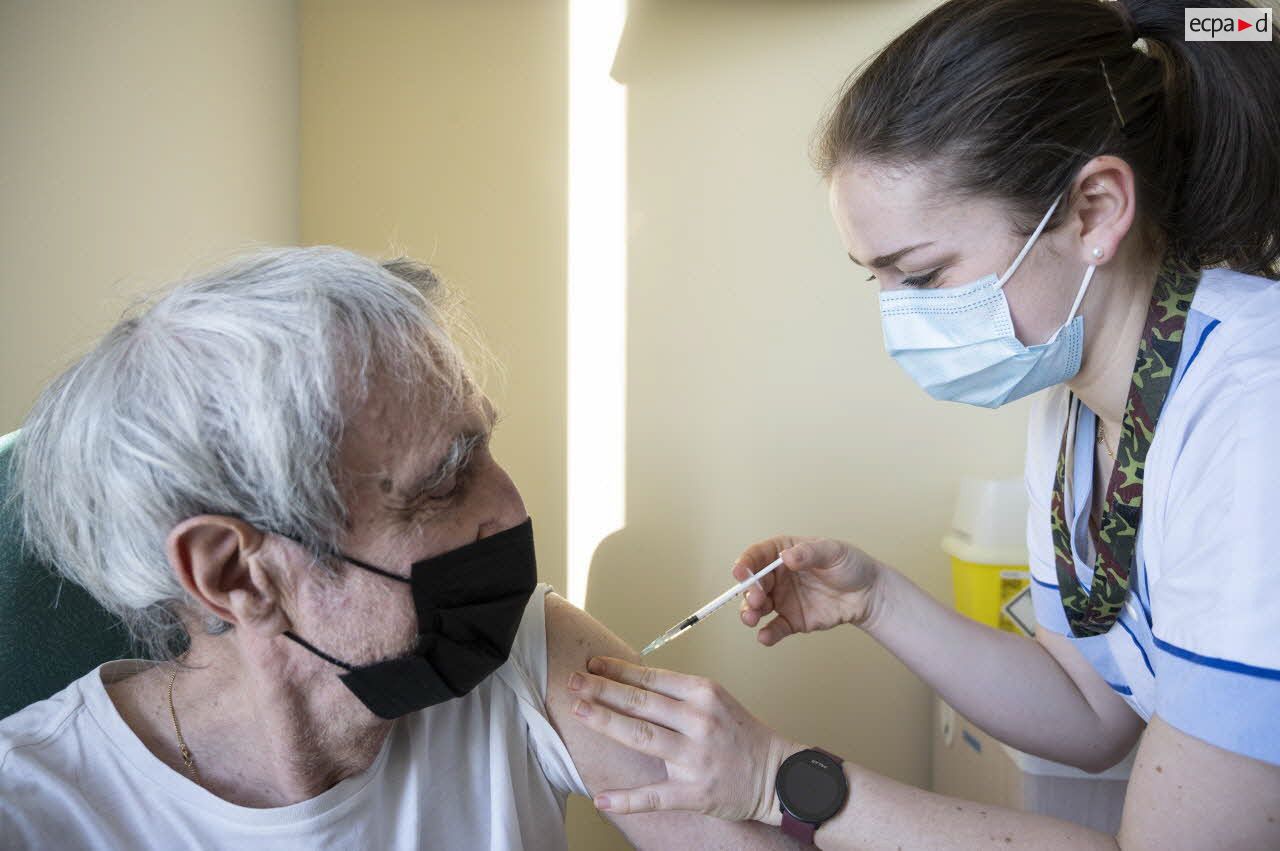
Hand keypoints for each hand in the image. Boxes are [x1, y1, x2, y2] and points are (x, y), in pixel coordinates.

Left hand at [567, 656, 800, 823]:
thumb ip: (677, 693)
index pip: (651, 678)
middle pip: (640, 703)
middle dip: (602, 690)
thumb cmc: (743, 735)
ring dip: (606, 722)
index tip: (593, 665)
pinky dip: (626, 799)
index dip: (617, 671)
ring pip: (641, 736)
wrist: (778, 775)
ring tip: (580, 711)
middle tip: (574, 682)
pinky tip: (602, 798)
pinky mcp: (694, 792)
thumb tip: (631, 683)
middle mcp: (698, 721)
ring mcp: (695, 758)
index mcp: (703, 694)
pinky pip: (654, 795)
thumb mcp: (716, 700)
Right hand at [734, 536, 881, 645]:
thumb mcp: (833, 552)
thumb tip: (787, 557)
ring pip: (757, 607)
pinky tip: (765, 636)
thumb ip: (809, 553)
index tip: (741, 573)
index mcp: (782, 552)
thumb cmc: (850, 565)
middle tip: (757, 599)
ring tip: (752, 619)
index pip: (757, 556)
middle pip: (752, 584)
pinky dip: (767, 633)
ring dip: (749, 612)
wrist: (868, 594)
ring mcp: (782, 599)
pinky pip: (775, 628)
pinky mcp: (791, 620)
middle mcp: (777, 576)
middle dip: (749, 592)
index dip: (745, 564)